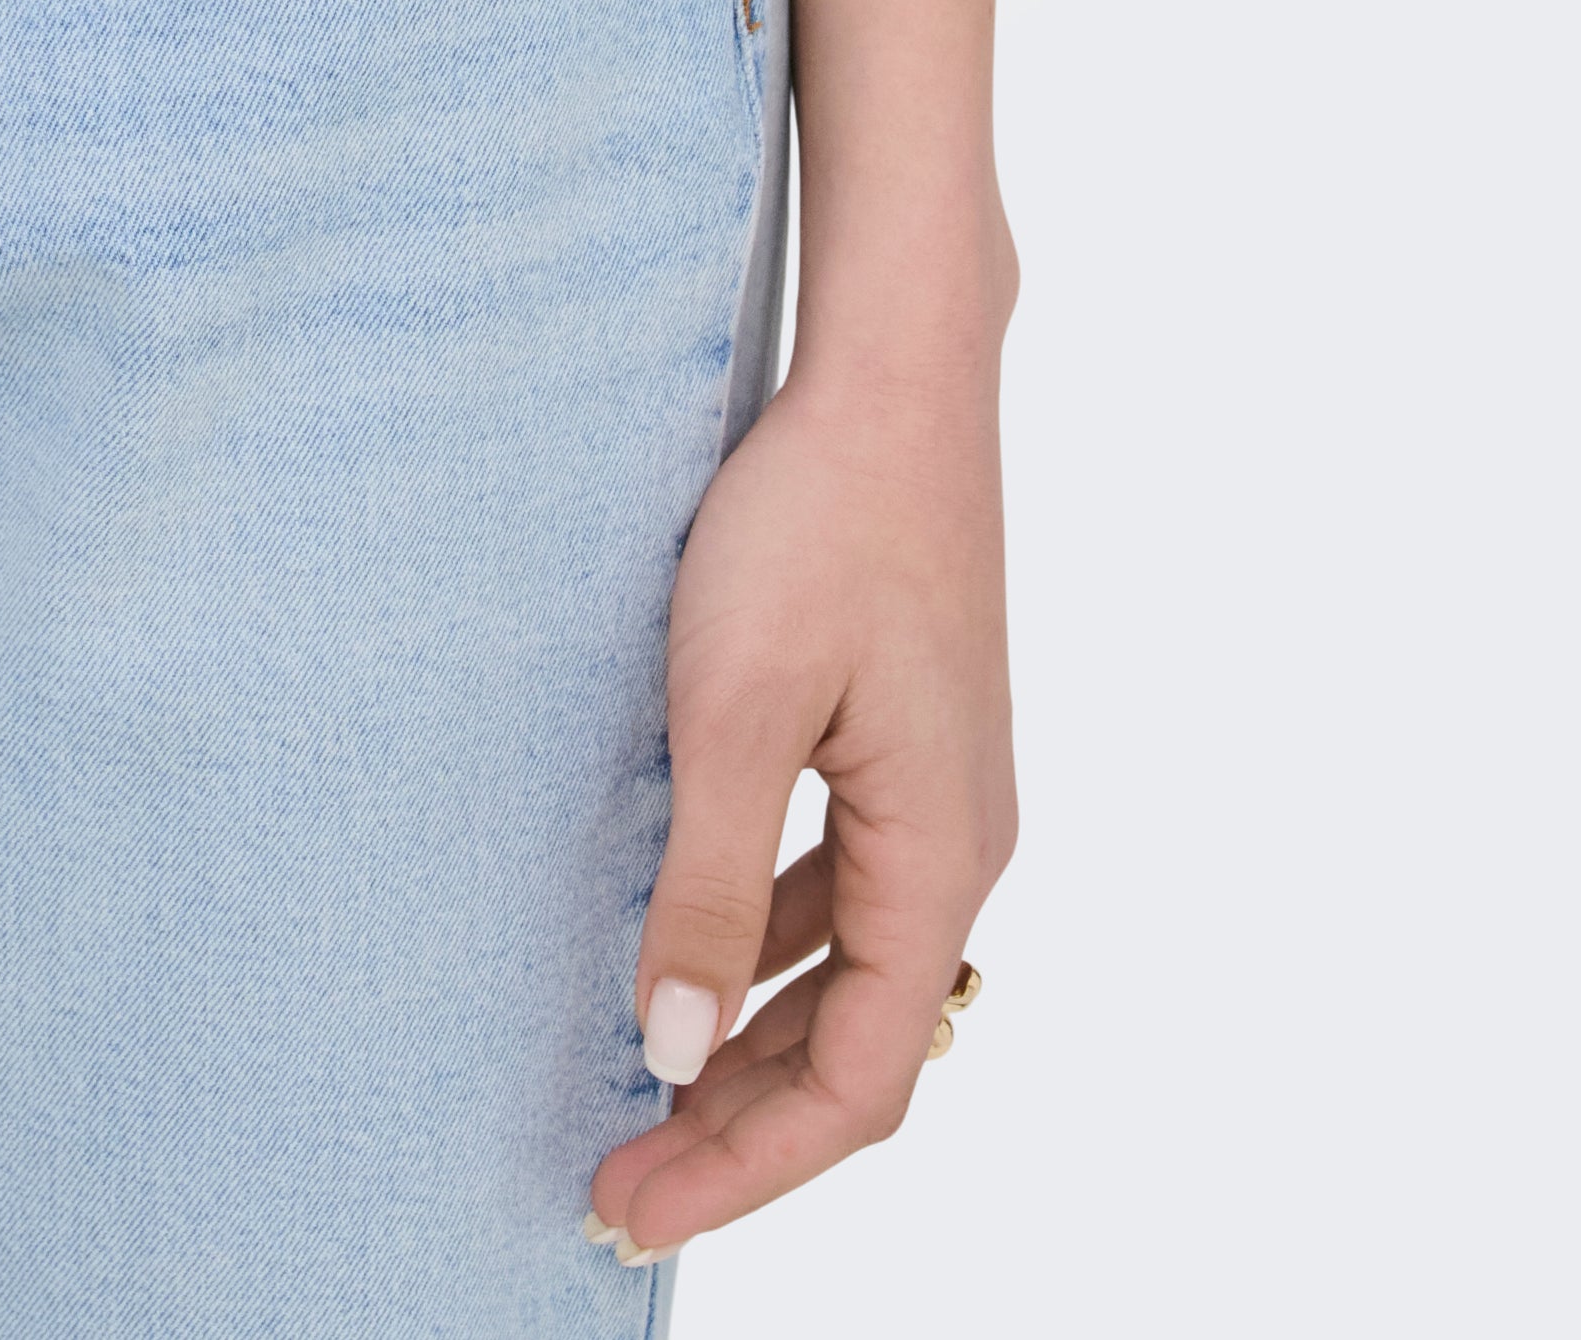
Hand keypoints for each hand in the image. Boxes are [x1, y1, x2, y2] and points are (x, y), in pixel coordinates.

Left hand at [587, 339, 1016, 1267]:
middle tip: (620, 1175)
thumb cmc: (817, 522)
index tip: (634, 1207)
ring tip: (642, 1086)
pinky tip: (687, 942)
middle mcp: (960, 845)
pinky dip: (764, 943)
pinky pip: (839, 890)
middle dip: (739, 1124)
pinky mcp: (902, 742)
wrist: (890, 374)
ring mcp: (937, 792)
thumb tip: (670, 1053)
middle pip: (857, 1044)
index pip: (859, 1083)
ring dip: (749, 1040)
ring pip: (845, 971)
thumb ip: (705, 891)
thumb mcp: (732, 711)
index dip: (746, 1164)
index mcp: (940, 860)